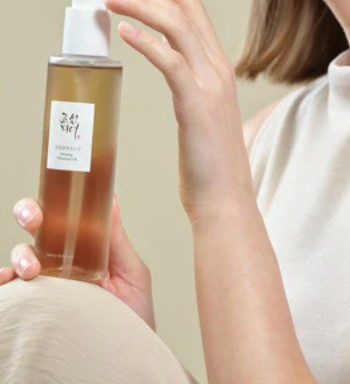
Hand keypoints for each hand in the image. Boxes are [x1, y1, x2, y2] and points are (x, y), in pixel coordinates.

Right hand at [0, 195, 156, 330]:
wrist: (127, 355)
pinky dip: (3, 284)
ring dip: (20, 256)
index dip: (51, 201)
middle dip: (28, 215)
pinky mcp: (37, 308)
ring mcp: (48, 284)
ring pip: (21, 256)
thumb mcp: (131, 273)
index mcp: (84, 246)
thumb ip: (118, 239)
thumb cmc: (133, 317)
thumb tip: (112, 198)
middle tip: (34, 221)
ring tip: (31, 271)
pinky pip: (12, 294)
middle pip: (36, 229)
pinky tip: (7, 283)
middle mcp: (62, 261)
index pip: (62, 215)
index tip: (51, 198)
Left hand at [96, 0, 253, 220]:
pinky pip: (170, 62)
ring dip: (139, 6)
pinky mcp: (196, 104)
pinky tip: (124, 30)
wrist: (226, 200)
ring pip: (175, 28)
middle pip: (182, 11)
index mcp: (217, 68)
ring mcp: (210, 84)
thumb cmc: (209, 165)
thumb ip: (194, 89)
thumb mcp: (204, 115)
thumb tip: (178, 76)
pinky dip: (147, 42)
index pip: (194, 13)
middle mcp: (217, 68)